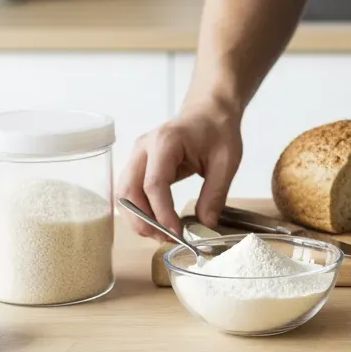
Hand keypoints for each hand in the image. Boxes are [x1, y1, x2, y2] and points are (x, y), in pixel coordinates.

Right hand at [118, 101, 243, 238]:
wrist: (209, 112)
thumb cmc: (217, 131)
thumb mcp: (226, 161)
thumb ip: (216, 193)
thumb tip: (206, 224)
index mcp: (166, 142)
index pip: (154, 184)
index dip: (162, 213)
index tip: (177, 233)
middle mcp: (144, 148)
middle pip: (129, 191)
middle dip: (144, 220)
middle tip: (166, 239)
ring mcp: (137, 155)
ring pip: (124, 194)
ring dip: (138, 219)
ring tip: (162, 235)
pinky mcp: (138, 164)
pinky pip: (130, 192)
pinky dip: (139, 211)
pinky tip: (157, 223)